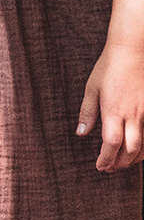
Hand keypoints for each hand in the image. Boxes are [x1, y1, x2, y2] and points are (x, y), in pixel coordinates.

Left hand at [77, 38, 143, 172]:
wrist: (132, 50)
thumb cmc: (109, 67)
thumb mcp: (91, 89)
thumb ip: (87, 113)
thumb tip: (81, 133)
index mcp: (113, 111)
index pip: (111, 144)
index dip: (106, 159)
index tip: (100, 167)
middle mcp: (132, 115)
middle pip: (129, 149)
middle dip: (119, 163)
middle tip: (109, 169)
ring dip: (133, 158)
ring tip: (122, 163)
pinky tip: (138, 150)